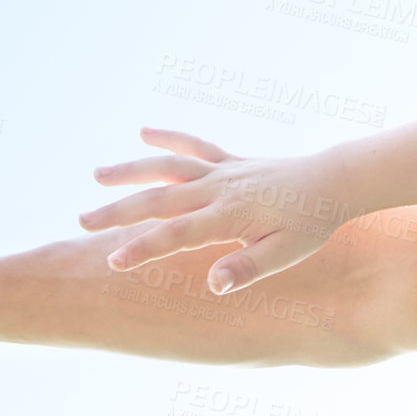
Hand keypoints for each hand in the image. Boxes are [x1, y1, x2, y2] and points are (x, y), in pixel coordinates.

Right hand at [81, 127, 362, 295]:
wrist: (335, 182)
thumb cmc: (312, 223)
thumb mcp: (287, 253)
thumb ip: (249, 268)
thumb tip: (214, 284)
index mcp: (230, 216)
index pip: (177, 234)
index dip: (144, 248)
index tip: (113, 262)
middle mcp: (221, 189)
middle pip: (161, 199)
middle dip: (119, 211)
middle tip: (81, 222)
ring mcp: (225, 171)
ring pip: (170, 167)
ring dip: (133, 170)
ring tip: (97, 175)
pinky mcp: (232, 160)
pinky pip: (196, 146)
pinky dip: (171, 136)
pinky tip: (144, 131)